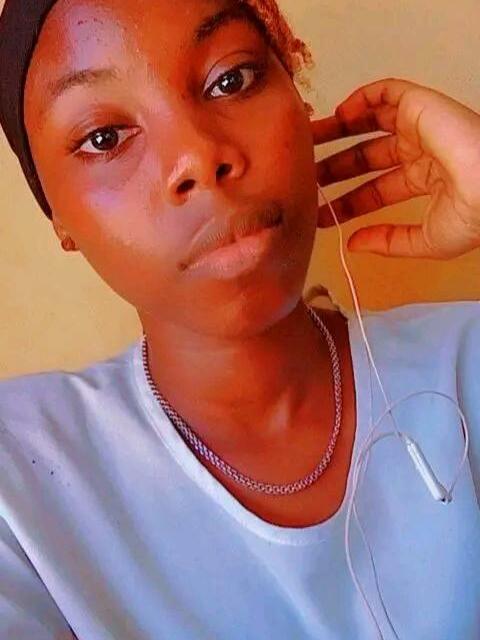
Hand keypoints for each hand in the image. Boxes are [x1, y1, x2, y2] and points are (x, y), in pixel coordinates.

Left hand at [312, 78, 479, 258]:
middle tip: (304, 175)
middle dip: (333, 167)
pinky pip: (386, 93)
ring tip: (307, 142)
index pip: (375, 191)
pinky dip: (361, 99)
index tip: (320, 212)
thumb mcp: (426, 241)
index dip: (347, 202)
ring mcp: (419, 128)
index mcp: (424, 182)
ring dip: (337, 131)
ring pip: (369, 124)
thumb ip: (389, 242)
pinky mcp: (420, 105)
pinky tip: (338, 115)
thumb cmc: (471, 216)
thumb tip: (353, 245)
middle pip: (365, 157)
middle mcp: (419, 153)